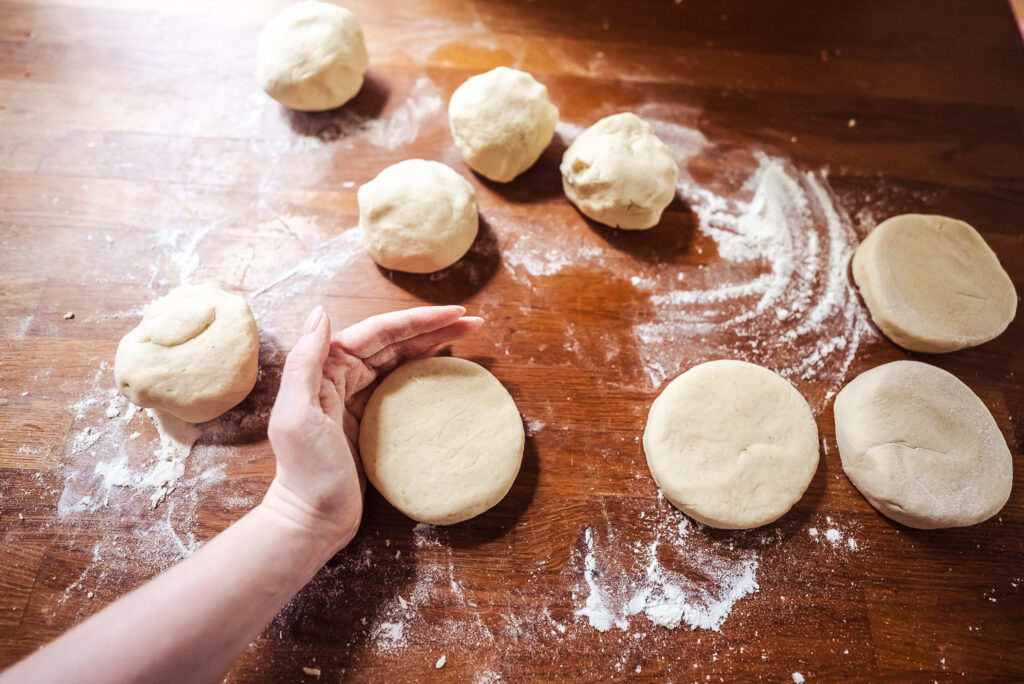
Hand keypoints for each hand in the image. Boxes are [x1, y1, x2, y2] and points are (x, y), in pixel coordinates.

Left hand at [262, 304, 482, 555]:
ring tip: (466, 334)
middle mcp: (340, 376)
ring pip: (400, 359)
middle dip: (433, 327)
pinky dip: (423, 370)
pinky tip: (443, 365)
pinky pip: (401, 384)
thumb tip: (322, 312)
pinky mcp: (370, 419)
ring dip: (432, 344)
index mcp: (325, 367)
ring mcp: (356, 397)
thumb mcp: (297, 416)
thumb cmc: (305, 473)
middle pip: (394, 341)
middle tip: (472, 321)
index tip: (455, 313)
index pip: (379, 332)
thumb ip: (304, 362)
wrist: (312, 520)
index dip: (418, 320)